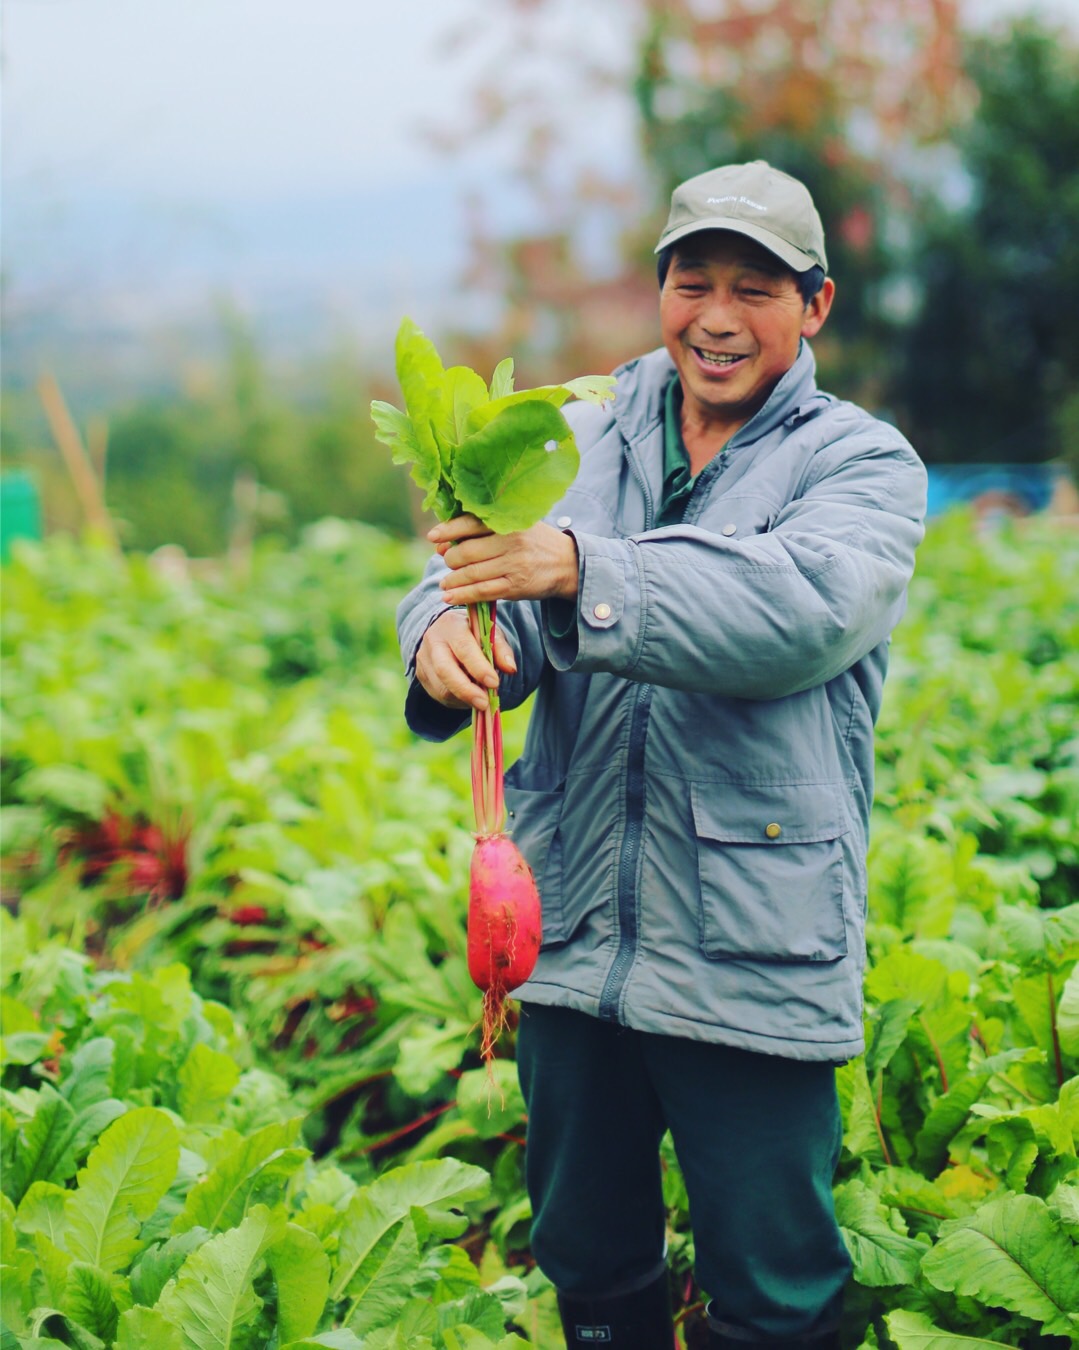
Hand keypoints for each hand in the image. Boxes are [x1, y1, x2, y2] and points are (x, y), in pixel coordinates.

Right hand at [415, 608, 517, 712]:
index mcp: (452, 626)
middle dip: (466, 690)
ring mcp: (423, 659)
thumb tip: (510, 669)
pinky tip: (469, 697)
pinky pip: (439, 694)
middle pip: (445, 670)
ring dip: (464, 698)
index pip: (464, 648)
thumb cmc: (472, 633)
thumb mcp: (489, 633)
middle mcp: (433, 641)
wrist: (444, 632)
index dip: (479, 668)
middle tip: (484, 703)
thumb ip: (501, 649)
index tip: (494, 683)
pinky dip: (457, 700)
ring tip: (481, 700)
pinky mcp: (421, 675)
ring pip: (441, 687)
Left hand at [428, 515, 578, 605]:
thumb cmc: (534, 542)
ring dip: (452, 580)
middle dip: (450, 560)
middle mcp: (511, 542)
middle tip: (447, 563)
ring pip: (472, 574)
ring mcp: (514, 565)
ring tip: (445, 583)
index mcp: (509, 522)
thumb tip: (444, 542)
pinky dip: (462, 595)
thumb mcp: (517, 525)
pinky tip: (450, 597)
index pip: (471, 523)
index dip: (448, 530)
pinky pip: (482, 592)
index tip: (432, 537)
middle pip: (467, 552)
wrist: (568, 563)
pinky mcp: (516, 586)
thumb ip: (484, 529)